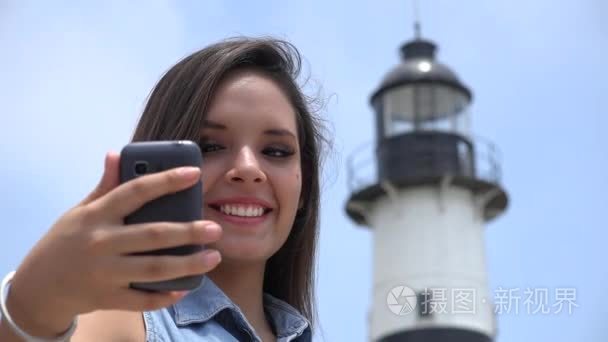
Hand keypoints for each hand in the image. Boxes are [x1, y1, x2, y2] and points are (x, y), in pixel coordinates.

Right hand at [6, 151, 221, 335]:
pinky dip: (165, 296)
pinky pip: (142, 299)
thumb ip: (104, 186)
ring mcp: (106, 273)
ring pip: (154, 269)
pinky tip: (185, 287)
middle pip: (152, 235)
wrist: (38, 286)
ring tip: (213, 257)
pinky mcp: (108, 298)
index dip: (166, 180)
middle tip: (214, 228)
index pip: (135, 192)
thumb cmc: (67, 241)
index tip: (194, 173)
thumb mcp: (80, 211)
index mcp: (97, 215)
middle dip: (188, 231)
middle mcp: (102, 243)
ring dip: (187, 264)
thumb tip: (116, 153)